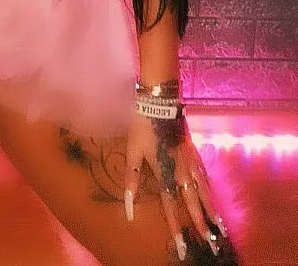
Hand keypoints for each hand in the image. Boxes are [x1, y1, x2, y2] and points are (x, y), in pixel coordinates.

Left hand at [123, 110, 227, 260]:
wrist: (160, 101)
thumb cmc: (142, 127)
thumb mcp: (132, 152)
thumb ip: (132, 180)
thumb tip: (128, 206)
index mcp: (165, 172)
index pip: (171, 206)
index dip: (176, 227)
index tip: (181, 246)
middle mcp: (182, 170)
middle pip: (194, 202)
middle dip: (202, 224)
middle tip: (212, 243)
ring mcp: (191, 160)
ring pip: (204, 190)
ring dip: (211, 209)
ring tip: (218, 226)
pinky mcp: (194, 151)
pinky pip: (204, 175)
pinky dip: (209, 189)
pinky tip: (212, 195)